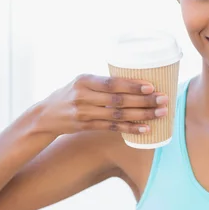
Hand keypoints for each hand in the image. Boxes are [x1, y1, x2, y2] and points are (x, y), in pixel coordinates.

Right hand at [35, 74, 167, 135]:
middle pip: (118, 100)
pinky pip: (113, 128)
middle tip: (163, 100)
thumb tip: (136, 80)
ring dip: (142, 115)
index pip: (112, 83)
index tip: (151, 86)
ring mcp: (84, 113)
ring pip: (118, 115)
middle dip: (144, 100)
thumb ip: (103, 82)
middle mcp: (83, 96)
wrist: (45, 115)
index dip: (132, 85)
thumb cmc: (70, 93)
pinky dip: (130, 129)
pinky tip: (145, 129)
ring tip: (160, 113)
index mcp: (84, 80)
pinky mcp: (86, 126)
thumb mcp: (82, 82)